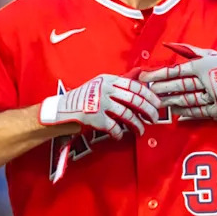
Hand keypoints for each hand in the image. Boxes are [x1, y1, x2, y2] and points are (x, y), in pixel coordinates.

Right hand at [39, 72, 159, 139]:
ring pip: (127, 114)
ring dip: (137, 125)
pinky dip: (119, 134)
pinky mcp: (95, 117)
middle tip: (154, 118)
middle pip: (135, 99)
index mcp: (108, 79)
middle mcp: (105, 89)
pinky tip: (119, 136)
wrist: (60, 110)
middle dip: (148, 110)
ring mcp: (100, 102)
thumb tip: (140, 80)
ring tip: (140, 131)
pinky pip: (114, 127)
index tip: (157, 102)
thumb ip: (117, 85)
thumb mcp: (99, 85)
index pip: (134, 85)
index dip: (148, 94)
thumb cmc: (82, 99)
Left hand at [140, 43, 216, 117]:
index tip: (146, 77)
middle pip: (178, 87)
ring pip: (187, 100)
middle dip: (160, 89)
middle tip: (147, 92)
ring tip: (158, 103)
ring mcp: (213, 96)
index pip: (176, 71)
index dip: (159, 75)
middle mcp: (207, 80)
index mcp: (205, 65)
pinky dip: (186, 113)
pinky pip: (200, 112)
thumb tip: (171, 46)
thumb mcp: (216, 55)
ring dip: (170, 102)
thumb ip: (192, 52)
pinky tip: (176, 113)